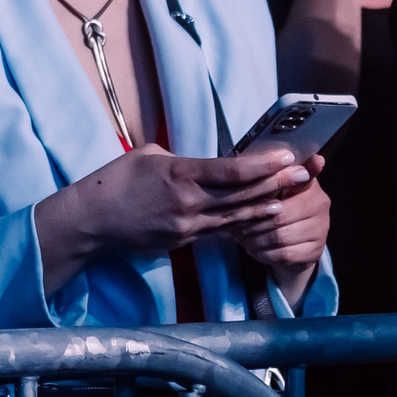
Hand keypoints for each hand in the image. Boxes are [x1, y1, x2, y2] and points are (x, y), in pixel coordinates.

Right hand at [33, 144, 312, 292]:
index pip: (231, 171)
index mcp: (179, 175)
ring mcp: (187, 226)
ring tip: (291, 197)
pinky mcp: (183, 241)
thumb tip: (204, 162)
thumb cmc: (114, 182)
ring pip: (236, 217)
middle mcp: (188, 204)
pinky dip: (242, 223)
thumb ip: (182, 159)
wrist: (91, 222)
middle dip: (276, 184)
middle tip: (305, 174)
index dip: (263, 165)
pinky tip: (260, 217)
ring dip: (265, 206)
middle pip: (242, 195)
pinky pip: (219, 230)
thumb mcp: (148, 155)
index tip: (287, 156)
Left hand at [231, 154, 328, 304]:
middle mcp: (320, 204)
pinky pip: (284, 254)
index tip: (271, 186)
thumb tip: (260, 162)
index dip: (281, 182)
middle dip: (253, 220)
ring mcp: (320, 229)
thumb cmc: (277, 208)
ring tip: (240, 236)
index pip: (295, 180)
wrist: (294, 244)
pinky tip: (252, 248)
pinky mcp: (315, 252)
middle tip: (233, 223)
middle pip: (280, 214)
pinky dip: (264, 253)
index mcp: (310, 183)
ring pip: (280, 236)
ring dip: (255, 238)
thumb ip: (268, 177)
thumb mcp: (272, 189)